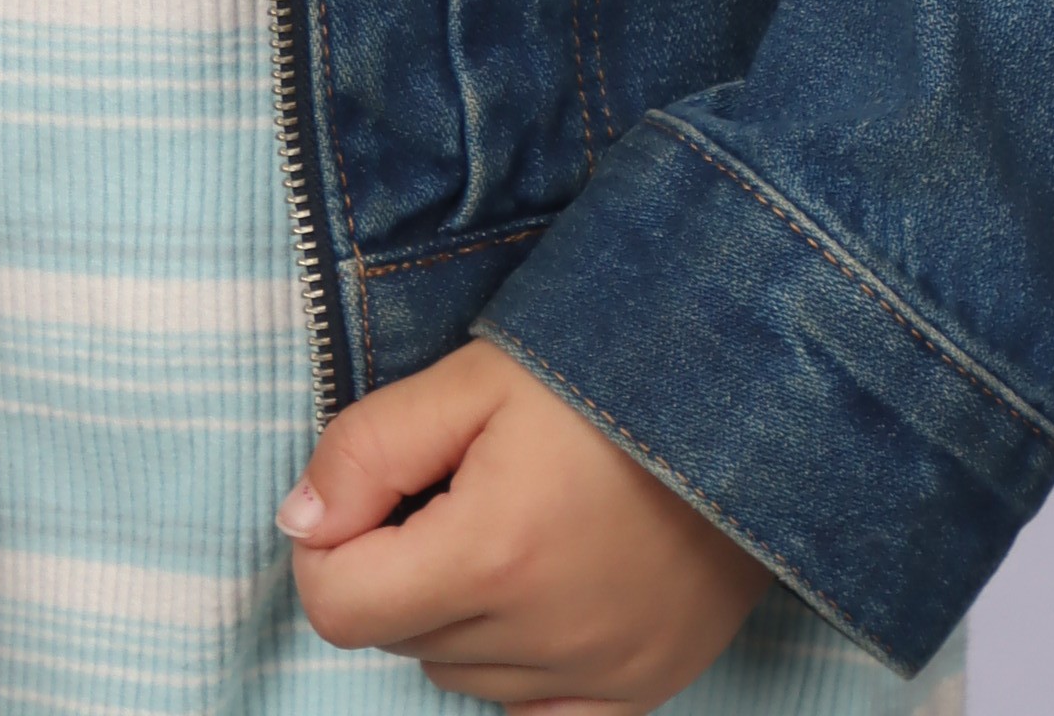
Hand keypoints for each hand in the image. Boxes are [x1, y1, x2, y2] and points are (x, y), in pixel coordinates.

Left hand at [277, 340, 765, 709]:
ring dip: (458, 612)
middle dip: (400, 564)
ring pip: (460, 674)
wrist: (755, 399)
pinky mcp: (639, 693)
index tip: (368, 491)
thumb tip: (298, 521)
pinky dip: (517, 661)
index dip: (328, 543)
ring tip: (514, 520)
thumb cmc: (609, 372)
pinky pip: (533, 714)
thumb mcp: (477, 377)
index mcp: (490, 554)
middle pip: (399, 636)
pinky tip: (547, 590)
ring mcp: (596, 678)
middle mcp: (541, 637)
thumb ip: (370, 447)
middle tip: (459, 482)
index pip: (338, 605)